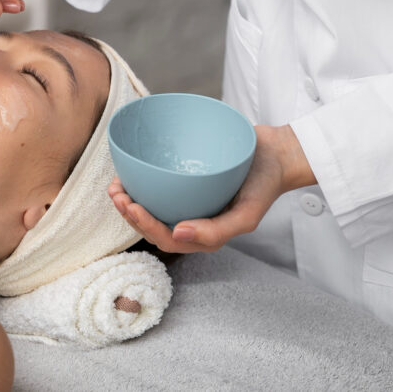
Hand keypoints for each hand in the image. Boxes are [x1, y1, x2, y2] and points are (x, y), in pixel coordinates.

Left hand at [108, 124, 316, 252]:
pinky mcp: (185, 179)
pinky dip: (141, 180)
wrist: (276, 152)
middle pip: (153, 225)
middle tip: (117, 194)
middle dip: (129, 213)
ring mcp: (188, 199)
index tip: (131, 206)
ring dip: (129, 200)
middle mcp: (192, 218)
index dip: (144, 226)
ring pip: (152, 206)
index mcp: (204, 234)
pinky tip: (129, 170)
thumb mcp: (248, 215)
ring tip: (116, 186)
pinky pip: (158, 184)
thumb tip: (177, 234)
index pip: (166, 238)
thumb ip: (216, 232)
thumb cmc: (264, 185)